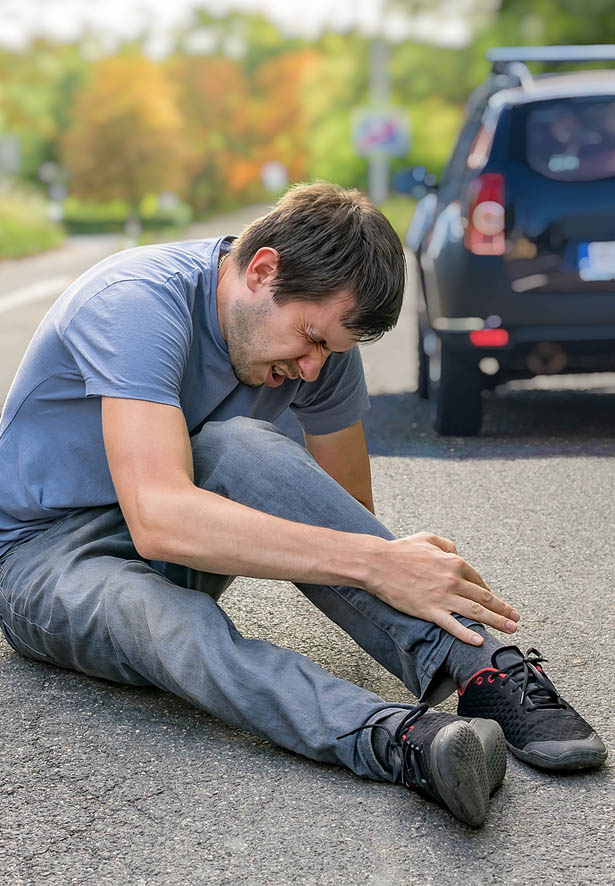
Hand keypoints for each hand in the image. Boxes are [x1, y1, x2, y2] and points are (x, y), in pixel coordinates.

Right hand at [367, 531, 519, 644]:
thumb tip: (457, 552)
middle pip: (484, 598)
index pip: (477, 580)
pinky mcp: (430, 611)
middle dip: (503, 609)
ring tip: (510, 629)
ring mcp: (443, 597)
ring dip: (497, 621)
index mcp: (454, 562)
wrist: (378, 564)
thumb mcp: (427, 538)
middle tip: (516, 618)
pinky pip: (453, 625)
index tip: (494, 601)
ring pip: (476, 612)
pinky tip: (480, 641)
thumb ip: (446, 544)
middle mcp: (453, 580)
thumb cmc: (400, 550)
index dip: (488, 592)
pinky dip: (468, 634)